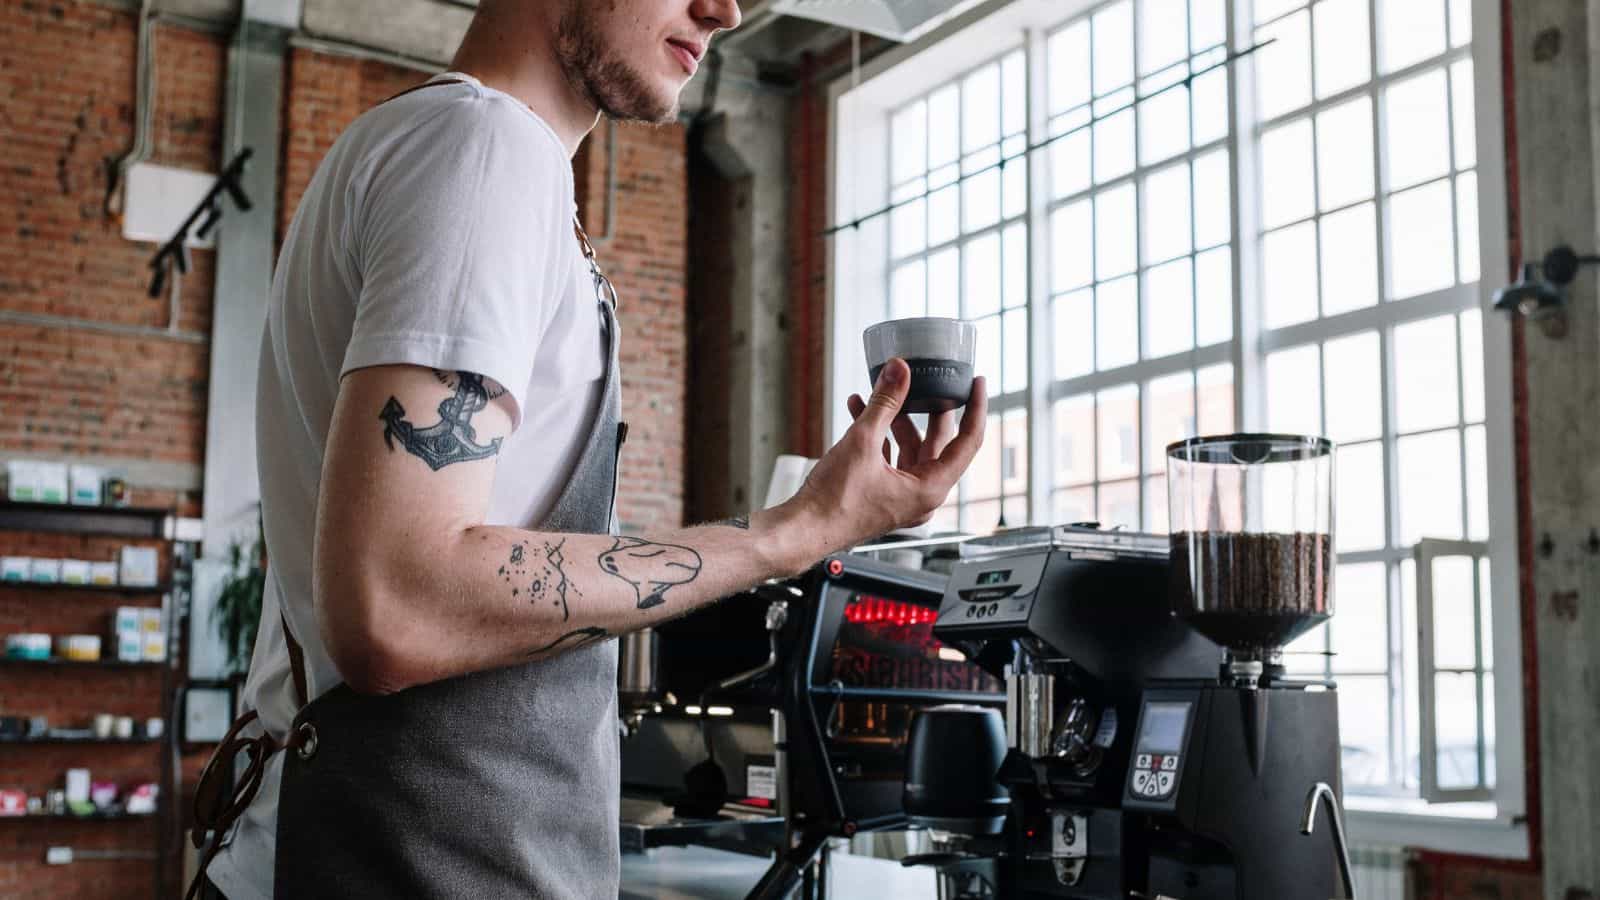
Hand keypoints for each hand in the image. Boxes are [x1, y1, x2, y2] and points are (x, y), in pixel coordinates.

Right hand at [782, 358, 986, 560]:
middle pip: (938, 444)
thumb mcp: (862, 441)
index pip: (968, 442)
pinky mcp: (883, 497)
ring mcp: (903, 499)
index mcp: (930, 489)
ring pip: (912, 450)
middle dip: (928, 409)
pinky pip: (892, 461)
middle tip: (927, 381)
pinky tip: (861, 414)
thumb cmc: (833, 503)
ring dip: (896, 421)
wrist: (803, 530)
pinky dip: (881, 438)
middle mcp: (922, 497)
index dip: (976, 408)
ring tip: (881, 394)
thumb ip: (884, 403)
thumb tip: (899, 372)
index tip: (978, 384)